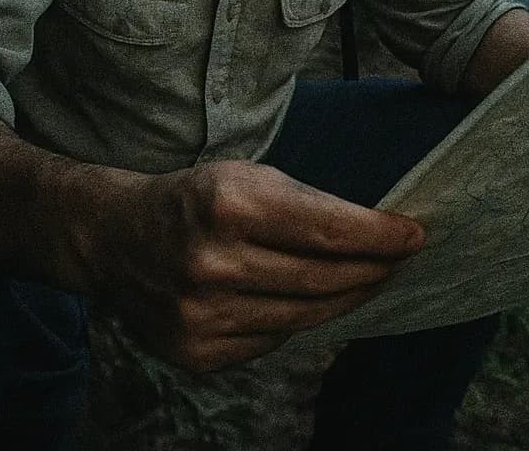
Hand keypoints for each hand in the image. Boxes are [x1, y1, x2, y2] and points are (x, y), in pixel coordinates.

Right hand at [73, 160, 423, 371]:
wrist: (113, 239)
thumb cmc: (195, 201)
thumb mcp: (244, 177)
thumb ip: (307, 206)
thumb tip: (381, 237)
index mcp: (226, 203)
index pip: (327, 229)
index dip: (379, 235)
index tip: (415, 235)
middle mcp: (212, 263)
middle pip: (323, 278)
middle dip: (373, 269)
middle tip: (400, 259)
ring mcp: (202, 315)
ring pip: (305, 316)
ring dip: (347, 298)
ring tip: (369, 280)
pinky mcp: (196, 352)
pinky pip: (272, 340)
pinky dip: (297, 321)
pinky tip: (308, 302)